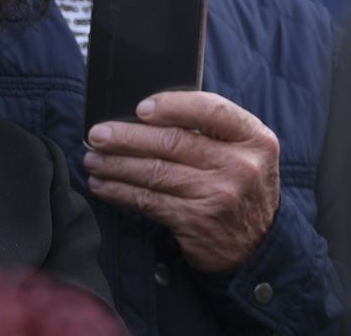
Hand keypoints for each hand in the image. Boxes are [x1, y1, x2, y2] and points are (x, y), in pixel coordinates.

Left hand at [83, 90, 280, 271]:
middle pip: (172, 142)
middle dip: (126, 137)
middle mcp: (240, 165)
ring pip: (155, 172)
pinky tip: (103, 184)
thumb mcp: (241, 152)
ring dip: (116, 164)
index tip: (140, 108)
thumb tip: (143, 113)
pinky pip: (149, 200)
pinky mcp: (197, 221)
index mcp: (254, 138)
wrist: (258, 244)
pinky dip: (120, 191)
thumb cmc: (238, 185)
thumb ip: (207, 129)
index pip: (210, 109)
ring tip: (93, 159)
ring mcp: (219, 195)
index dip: (172, 105)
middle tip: (97, 134)